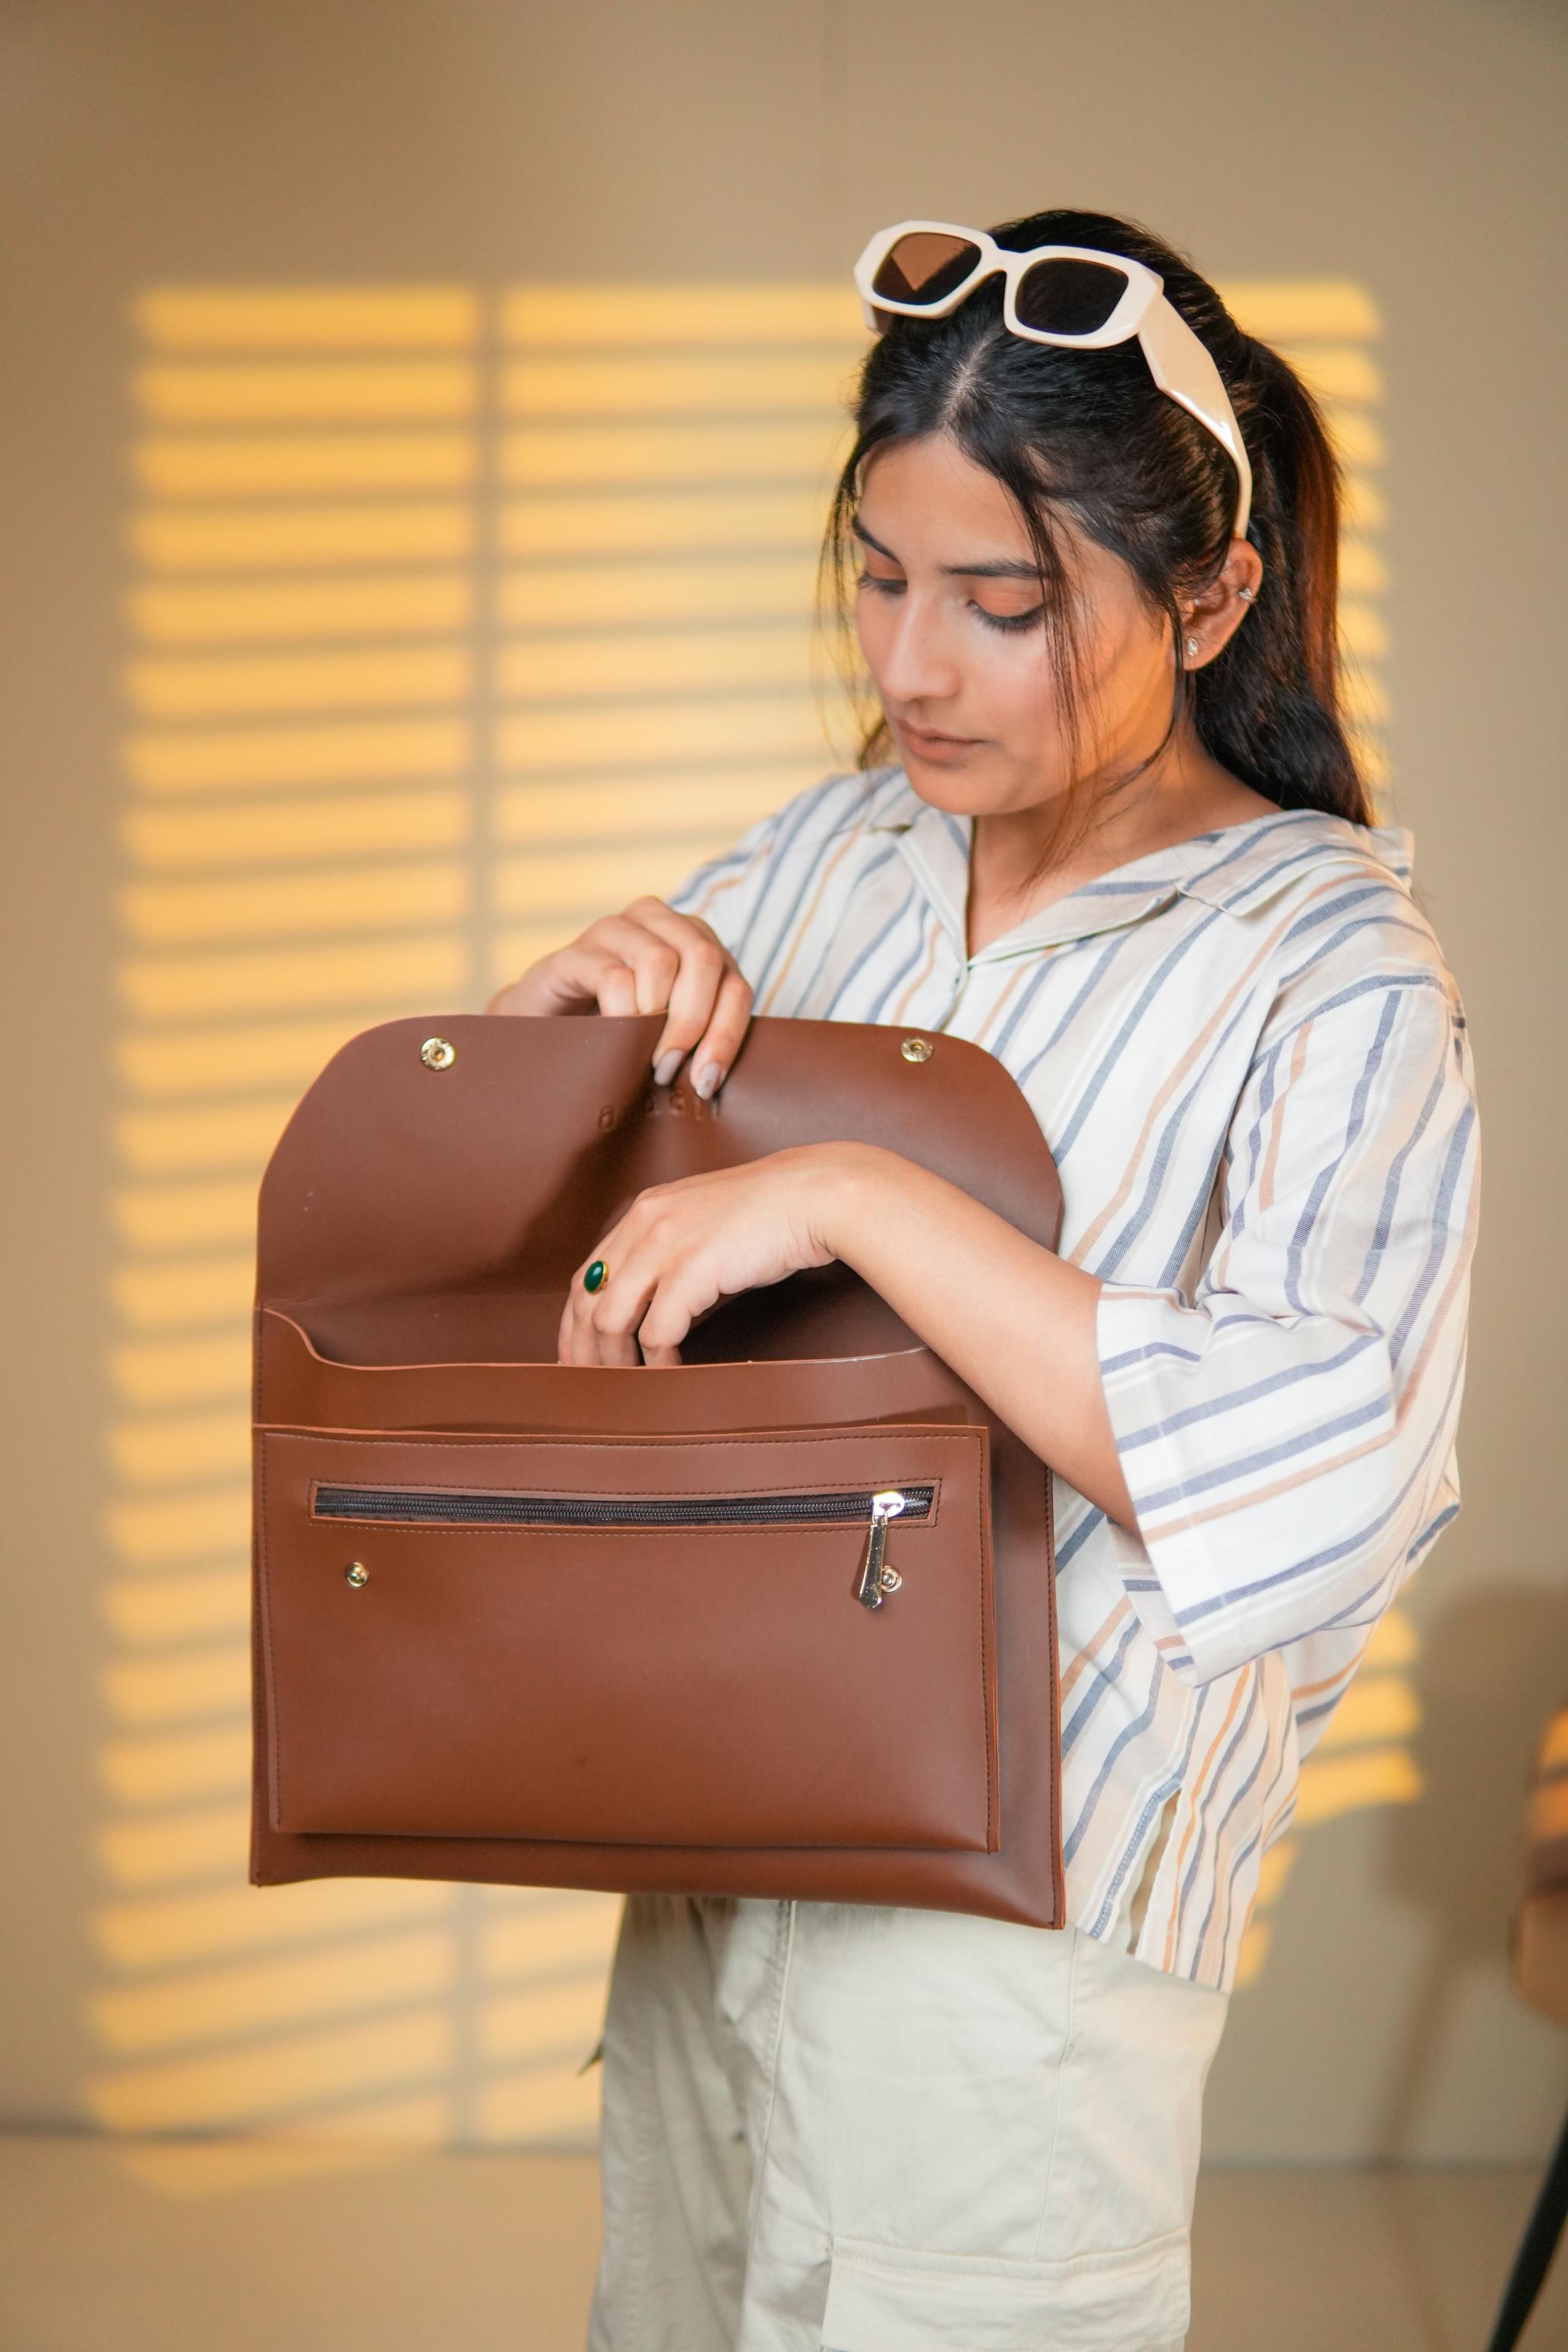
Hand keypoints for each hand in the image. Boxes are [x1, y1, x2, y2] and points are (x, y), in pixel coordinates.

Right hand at [486, 895, 752, 1095]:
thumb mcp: (666, 1036)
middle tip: (670, 1069)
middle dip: (694, 1022)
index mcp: (696, 943)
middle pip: (704, 958)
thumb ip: (699, 1040)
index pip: (734, 983)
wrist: (543, 1031)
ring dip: (657, 1018)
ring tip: (642, 1056)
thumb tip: (714, 1078)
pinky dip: (623, 1015)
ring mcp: (616, 931)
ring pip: (661, 960)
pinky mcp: (575, 952)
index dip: (727, 1035)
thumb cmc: (615, 1034)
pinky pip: (613, 976)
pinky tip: (616, 1041)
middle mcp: (660, 924)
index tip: (705, 1082)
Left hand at [558, 1146, 843, 1365]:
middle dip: (581, 1349)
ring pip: (609, 1319)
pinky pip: (656, 1332)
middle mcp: (644, 1223)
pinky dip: (657, 1362)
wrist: (816, 1195)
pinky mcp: (692, 1267)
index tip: (578, 1356)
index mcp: (643, 1211)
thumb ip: (673, 1254)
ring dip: (614, 1361)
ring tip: (627, 1386)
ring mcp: (665, 1243)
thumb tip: (655, 1312)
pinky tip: (668, 1374)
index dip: (574, 1324)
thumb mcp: (705, 1224)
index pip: (587, 1276)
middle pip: (586, 1299)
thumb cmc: (773, 1214)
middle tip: (587, 1385)